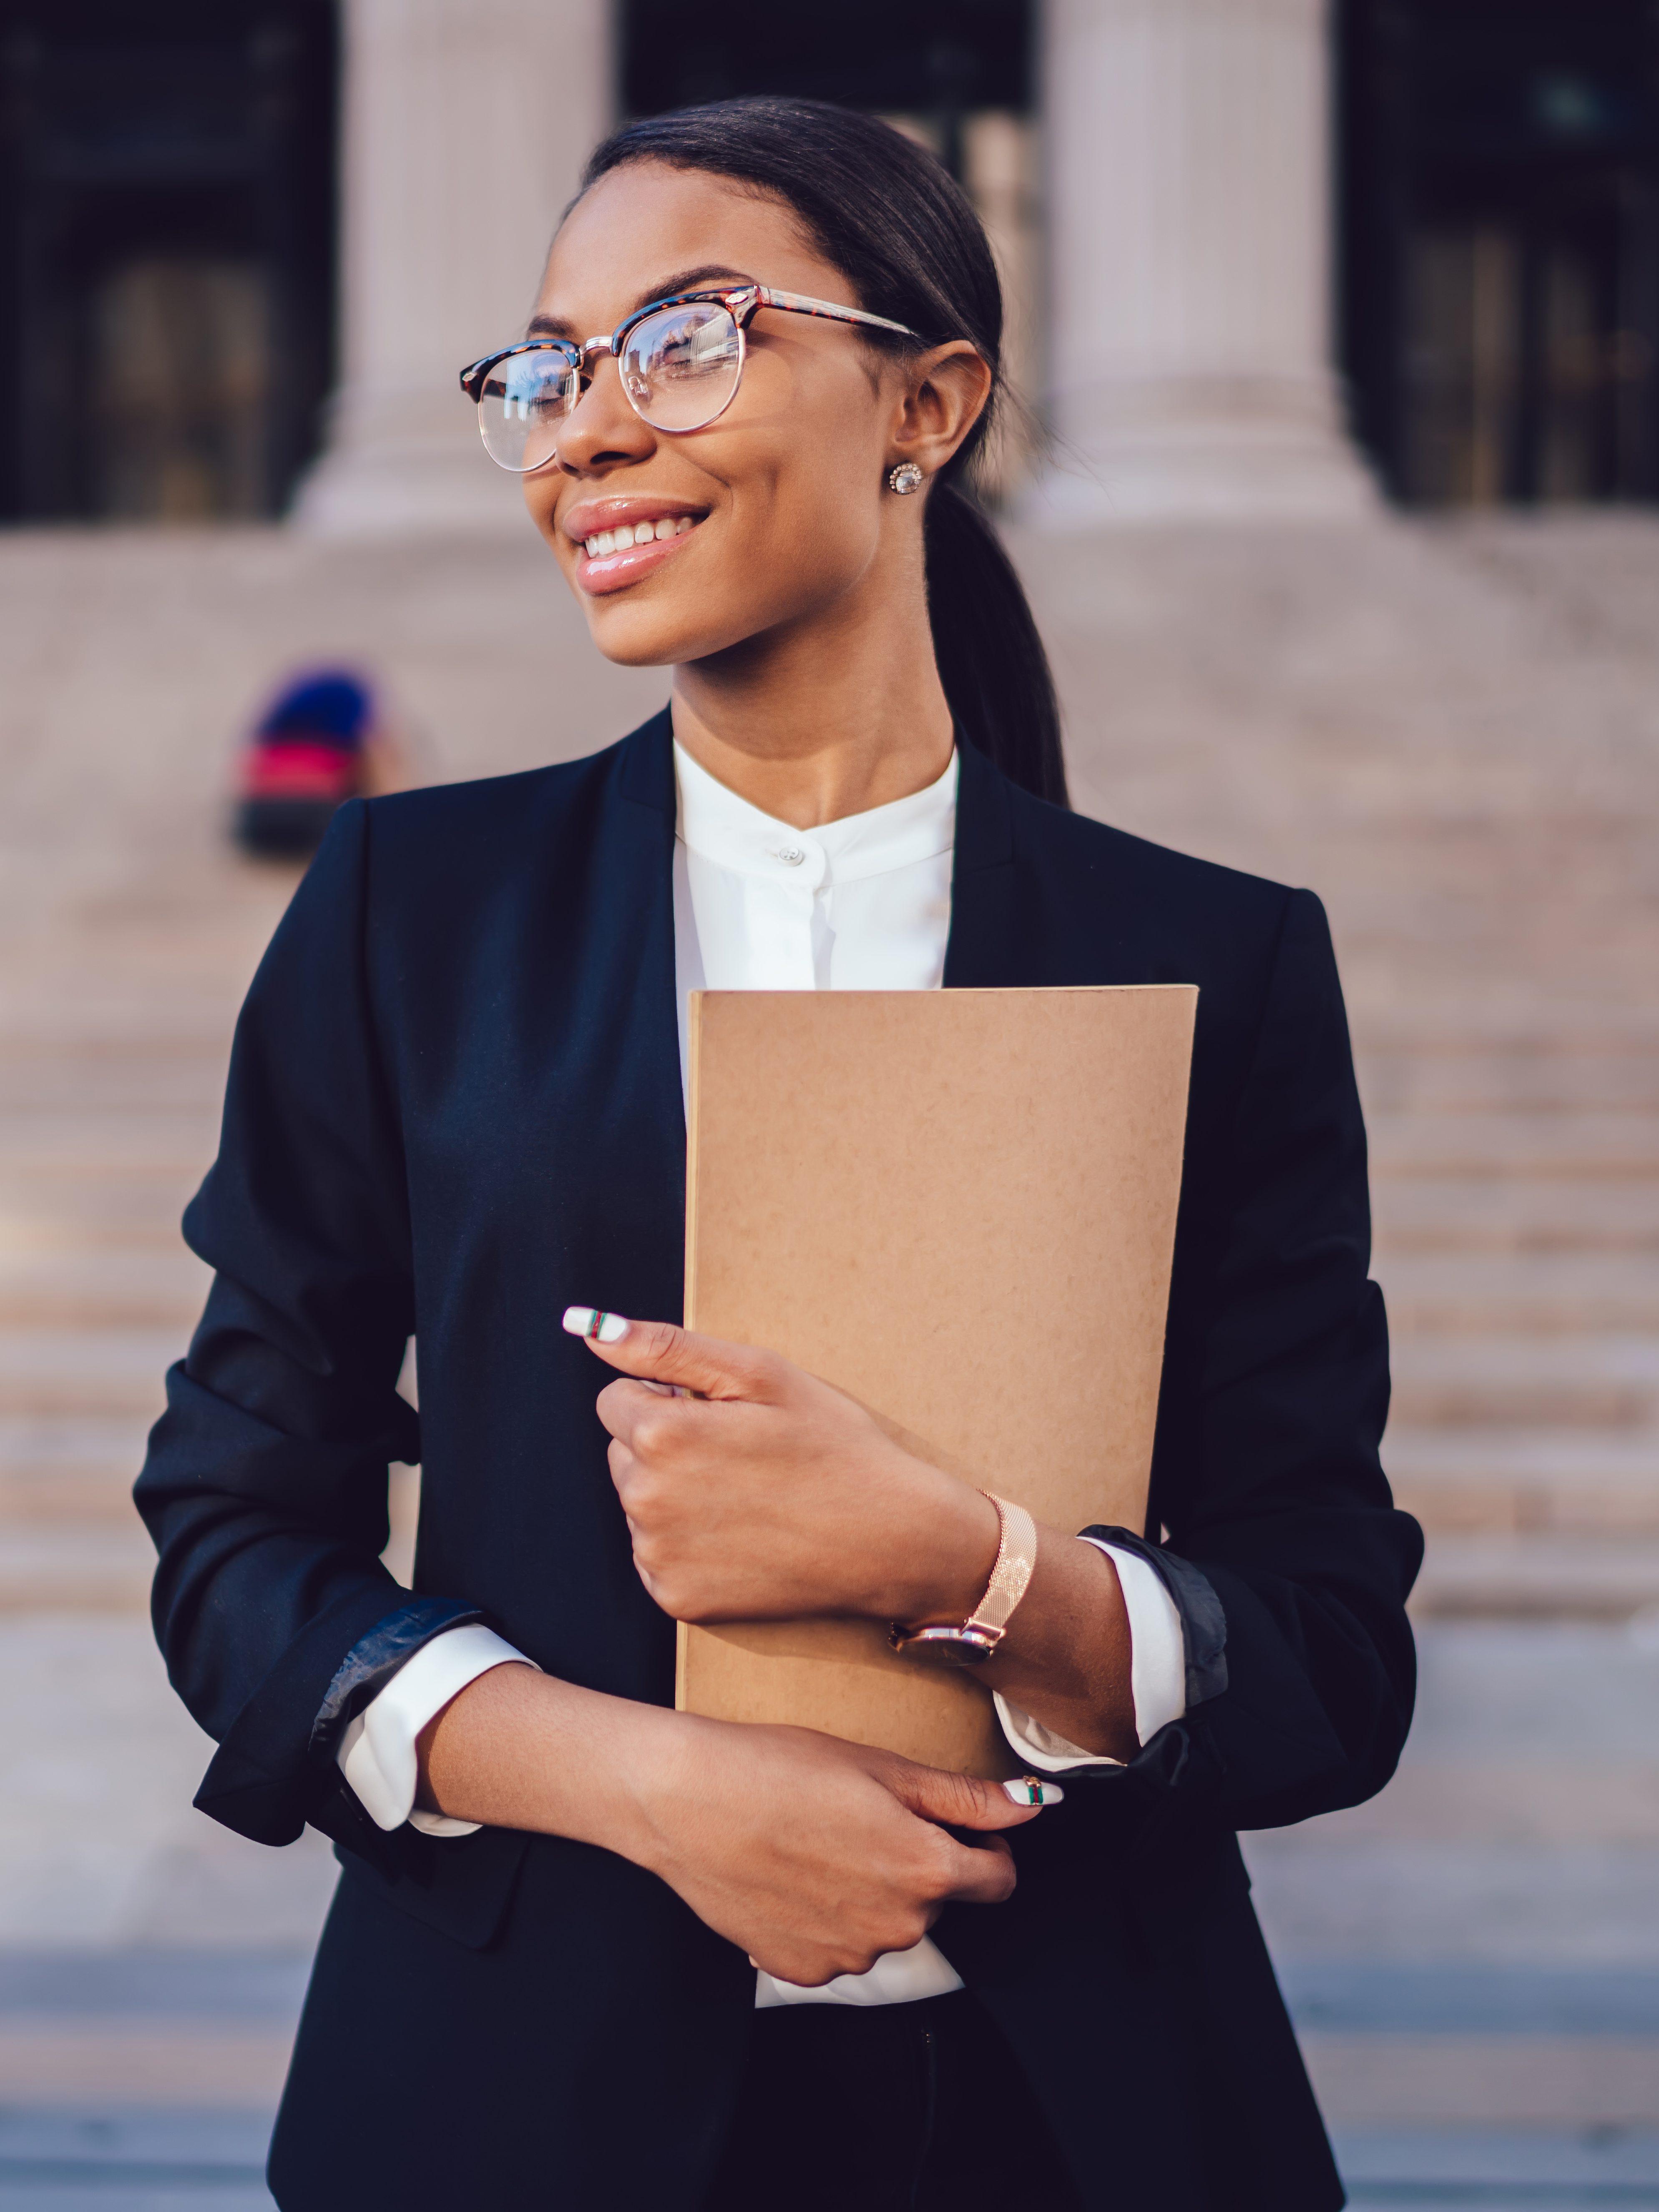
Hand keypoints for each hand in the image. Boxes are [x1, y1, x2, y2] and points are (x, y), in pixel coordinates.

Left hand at [564, 1308, 998, 1624]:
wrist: (889, 1539)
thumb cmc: (832, 1445)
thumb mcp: (759, 1375)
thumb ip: (665, 1348)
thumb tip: (587, 1327)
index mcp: (661, 1435)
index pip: (616, 1399)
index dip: (668, 1399)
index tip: (721, 1415)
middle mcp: (645, 1500)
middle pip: (624, 1453)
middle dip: (666, 1446)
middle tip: (740, 1455)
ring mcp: (659, 1556)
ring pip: (639, 1505)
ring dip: (676, 1495)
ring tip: (748, 1496)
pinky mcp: (676, 1599)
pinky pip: (657, 1555)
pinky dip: (688, 1544)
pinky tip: (742, 1536)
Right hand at [633, 1714, 1045, 1985]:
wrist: (687, 1802)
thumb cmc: (779, 1769)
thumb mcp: (882, 1767)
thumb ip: (965, 1798)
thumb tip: (1033, 1804)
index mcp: (925, 1870)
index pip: (998, 1880)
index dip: (984, 1847)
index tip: (953, 1824)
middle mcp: (897, 1927)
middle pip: (936, 1900)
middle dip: (915, 1863)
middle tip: (861, 1816)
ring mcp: (848, 1957)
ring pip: (885, 1924)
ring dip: (869, 1891)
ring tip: (818, 1841)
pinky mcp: (803, 1972)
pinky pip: (839, 1946)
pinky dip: (827, 1917)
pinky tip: (793, 1875)